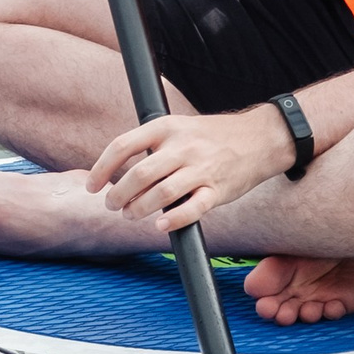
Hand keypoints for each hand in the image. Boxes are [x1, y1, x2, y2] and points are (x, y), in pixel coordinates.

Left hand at [85, 102, 291, 233]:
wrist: (260, 138)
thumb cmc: (213, 136)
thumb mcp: (180, 127)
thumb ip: (152, 145)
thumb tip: (118, 172)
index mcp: (167, 127)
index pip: (123, 145)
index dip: (102, 168)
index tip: (92, 186)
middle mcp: (182, 146)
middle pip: (139, 174)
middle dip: (118, 194)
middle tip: (112, 205)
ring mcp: (201, 168)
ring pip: (162, 193)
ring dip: (140, 209)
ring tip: (132, 215)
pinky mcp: (219, 190)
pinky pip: (193, 209)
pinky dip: (174, 220)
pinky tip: (161, 226)